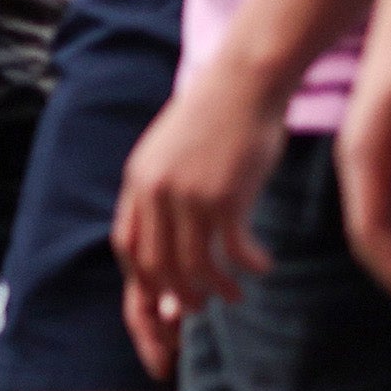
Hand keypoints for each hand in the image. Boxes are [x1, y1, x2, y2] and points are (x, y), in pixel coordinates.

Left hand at [112, 64, 286, 375]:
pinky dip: (247, 266)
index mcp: (137, 183)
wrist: (246, 80)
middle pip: (156, 267)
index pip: (128, 250)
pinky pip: (232, 250)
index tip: (162, 309)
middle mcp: (155, 192)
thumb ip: (167, 205)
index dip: (143, 286)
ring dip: (215, 289)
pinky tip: (262, 268)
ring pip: (193, 266)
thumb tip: (173, 244)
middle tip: (201, 310)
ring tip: (234, 295)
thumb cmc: (218, 122)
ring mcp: (188, 194)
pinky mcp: (226, 195)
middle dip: (178, 298)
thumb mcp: (176, 160)